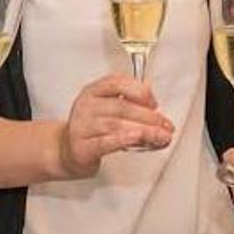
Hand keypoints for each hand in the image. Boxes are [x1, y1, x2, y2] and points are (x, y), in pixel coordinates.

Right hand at [58, 73, 173, 177]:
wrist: (67, 150)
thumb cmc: (92, 127)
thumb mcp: (108, 106)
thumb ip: (129, 98)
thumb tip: (151, 93)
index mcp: (93, 91)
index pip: (116, 82)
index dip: (139, 90)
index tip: (155, 103)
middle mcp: (86, 106)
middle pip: (121, 107)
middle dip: (149, 116)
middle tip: (166, 125)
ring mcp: (82, 127)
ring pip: (117, 125)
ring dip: (144, 131)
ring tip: (160, 136)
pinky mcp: (82, 148)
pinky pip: (104, 142)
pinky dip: (123, 140)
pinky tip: (137, 139)